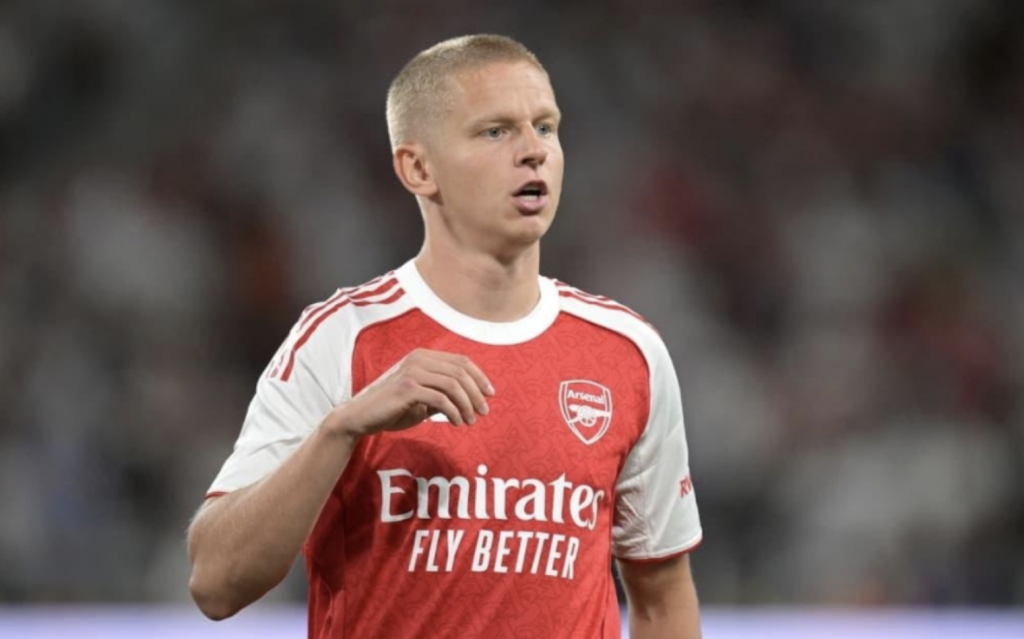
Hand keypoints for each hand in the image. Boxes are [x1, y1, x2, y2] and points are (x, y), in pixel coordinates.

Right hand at [327, 349, 494, 436]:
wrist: (360, 417)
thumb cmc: (391, 409)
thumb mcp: (421, 399)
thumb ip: (441, 394)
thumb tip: (470, 400)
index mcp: (423, 356)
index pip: (461, 361)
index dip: (479, 377)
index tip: (490, 394)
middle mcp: (418, 359)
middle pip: (461, 372)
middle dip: (476, 393)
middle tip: (484, 411)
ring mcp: (412, 372)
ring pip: (453, 385)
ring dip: (467, 405)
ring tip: (471, 421)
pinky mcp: (407, 388)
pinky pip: (441, 399)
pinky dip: (454, 412)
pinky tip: (457, 423)